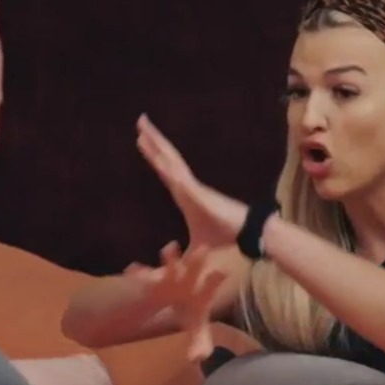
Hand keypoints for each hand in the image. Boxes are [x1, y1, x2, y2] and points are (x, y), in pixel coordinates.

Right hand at [124, 241, 227, 360]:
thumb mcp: (197, 326)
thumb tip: (197, 359)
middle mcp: (189, 281)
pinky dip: (139, 274)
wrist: (180, 292)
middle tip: (203, 249)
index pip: (211, 286)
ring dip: (171, 257)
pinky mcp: (155, 277)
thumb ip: (200, 342)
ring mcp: (172, 276)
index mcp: (202, 293)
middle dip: (197, 261)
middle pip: (195, 270)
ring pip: (172, 265)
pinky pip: (145, 275)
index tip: (223, 272)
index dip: (215, 280)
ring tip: (170, 247)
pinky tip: (130, 270)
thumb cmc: (192, 310)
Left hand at [136, 114, 247, 248]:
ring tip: (143, 125)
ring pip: (170, 160)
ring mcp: (191, 186)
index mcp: (184, 194)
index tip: (141, 141)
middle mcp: (186, 185)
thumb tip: (169, 264)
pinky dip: (166, 163)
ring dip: (157, 143)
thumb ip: (180, 255)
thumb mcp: (194, 248)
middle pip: (165, 158)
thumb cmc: (223, 236)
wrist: (245, 233)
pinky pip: (178, 175)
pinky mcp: (196, 191)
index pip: (165, 171)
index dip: (154, 156)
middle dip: (152, 141)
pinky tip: (156, 152)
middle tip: (140, 121)